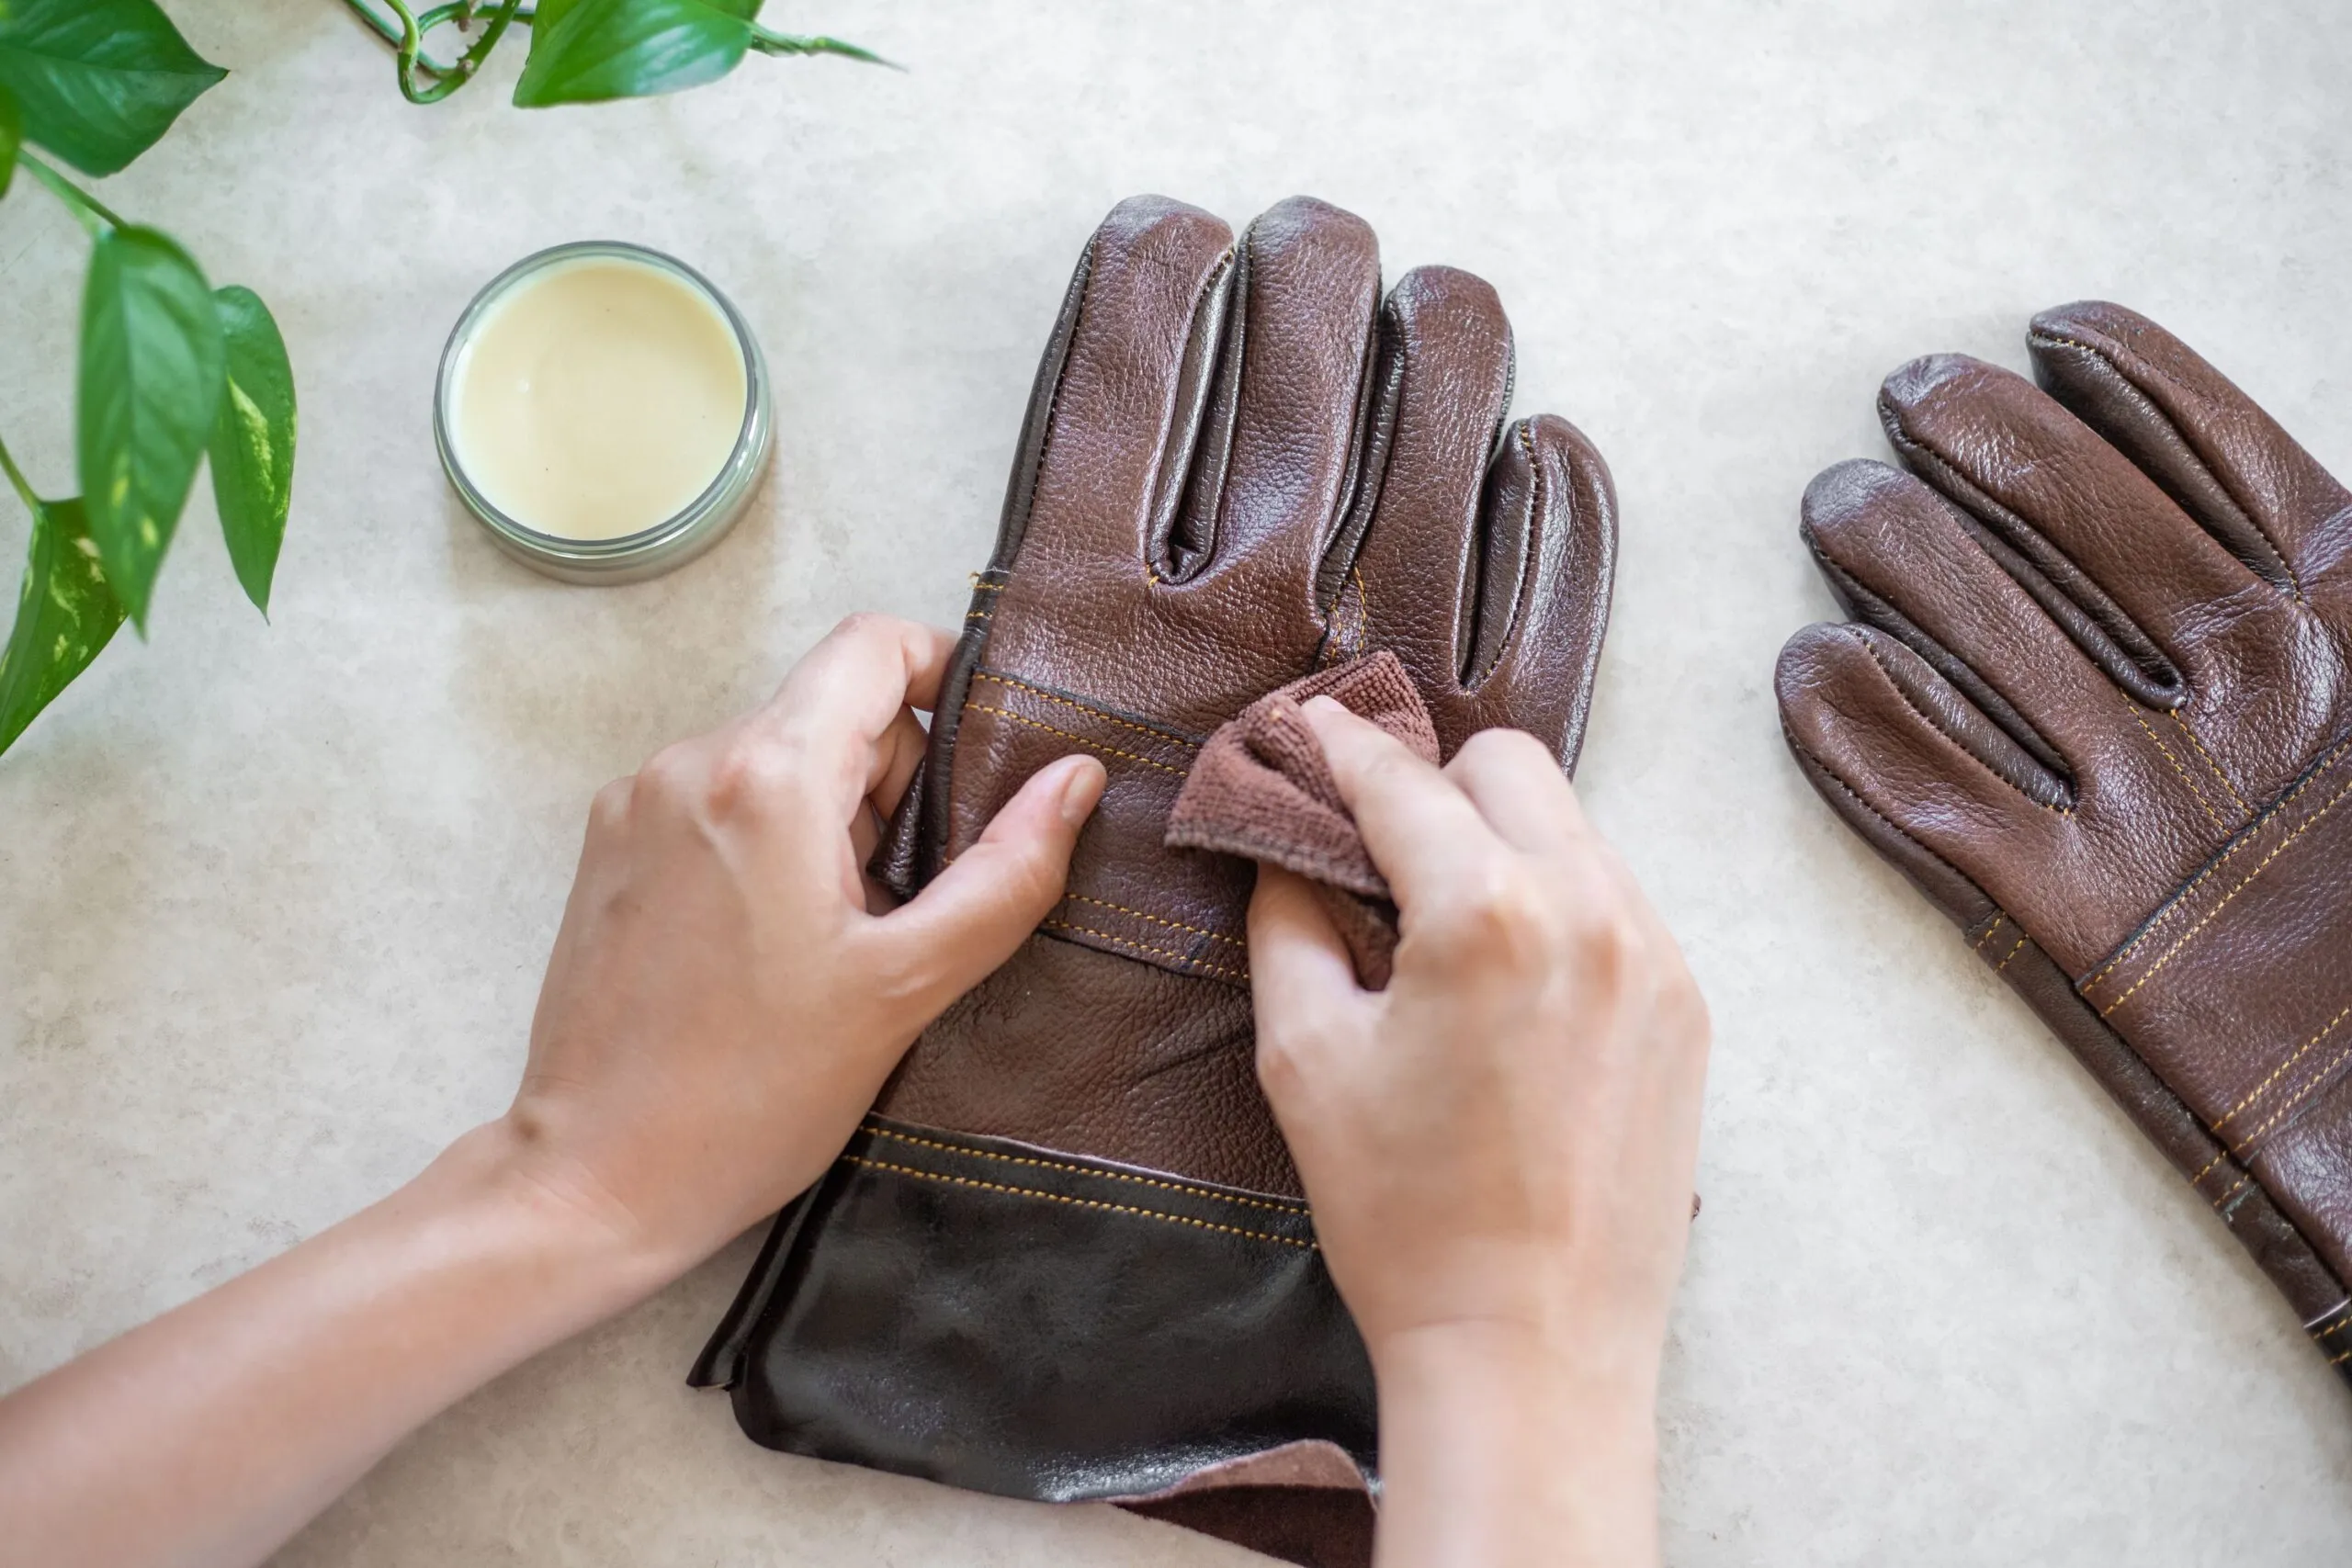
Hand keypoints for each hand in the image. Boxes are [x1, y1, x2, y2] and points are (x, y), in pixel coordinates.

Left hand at [500, 611, 1105, 1273]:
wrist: (597, 1177)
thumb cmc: (750, 1095)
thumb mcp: (906, 986)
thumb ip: (1006, 873)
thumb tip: (1073, 780)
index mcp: (768, 777)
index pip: (875, 646)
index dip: (944, 677)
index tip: (982, 759)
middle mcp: (689, 764)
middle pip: (833, 713)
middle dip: (894, 788)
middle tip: (909, 903)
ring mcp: (638, 804)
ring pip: (778, 763)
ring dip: (833, 825)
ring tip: (839, 943)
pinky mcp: (609, 850)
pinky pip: (720, 806)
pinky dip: (769, 849)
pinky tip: (777, 949)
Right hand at [1248, 696, 1707, 1567]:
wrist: (1531, 1350)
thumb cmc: (1403, 1216)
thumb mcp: (1304, 1057)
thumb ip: (1288, 919)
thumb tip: (1287, 845)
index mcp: (1485, 910)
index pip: (1399, 777)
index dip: (1334, 745)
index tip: (1301, 731)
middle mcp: (1590, 908)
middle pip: (1508, 764)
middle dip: (1432, 780)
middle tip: (1371, 838)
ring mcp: (1656, 956)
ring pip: (1572, 827)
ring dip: (1499, 840)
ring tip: (1439, 918)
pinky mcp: (1687, 1009)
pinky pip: (1614, 903)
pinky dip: (1554, 905)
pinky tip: (1506, 980)